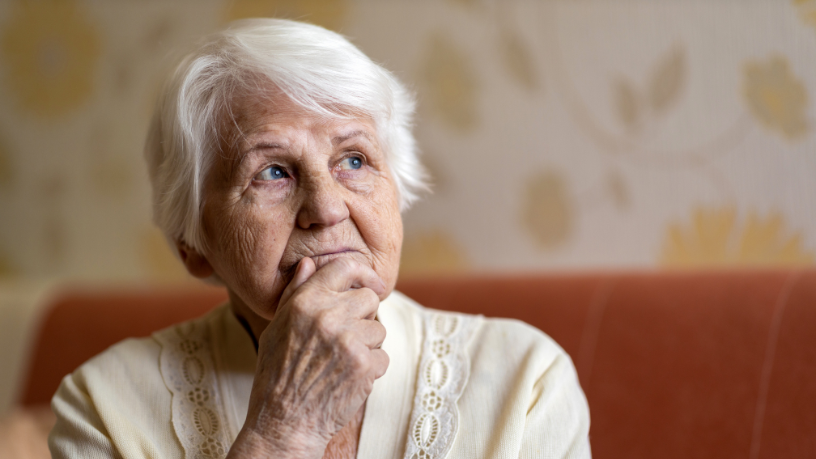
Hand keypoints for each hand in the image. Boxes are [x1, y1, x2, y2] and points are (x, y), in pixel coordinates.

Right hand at [228, 257, 388, 458]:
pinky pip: (383, 357)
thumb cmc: (277, 374)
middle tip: (348, 336)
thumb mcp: (277, 327)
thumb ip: (296, 293)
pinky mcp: (363, 365)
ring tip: (342, 361)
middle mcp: (327, 316)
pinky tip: (349, 378)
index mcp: (305, 302)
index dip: (364, 273)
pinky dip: (371, 370)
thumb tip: (309, 264)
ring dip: (368, 345)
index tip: (374, 283)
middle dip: (365, 316)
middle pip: (370, 298)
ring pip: (379, 329)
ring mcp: (348, 340)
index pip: (345, 266)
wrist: (283, 421)